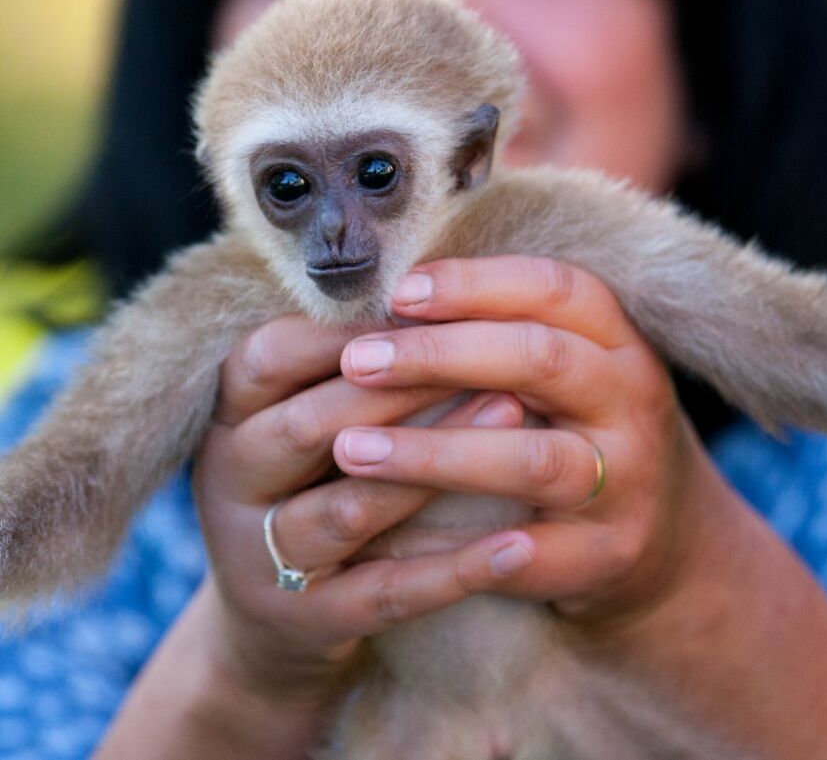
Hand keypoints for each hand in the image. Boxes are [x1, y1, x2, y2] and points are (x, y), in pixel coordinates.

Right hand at [192, 313, 535, 704]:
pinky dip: (458, 569)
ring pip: (349, 508)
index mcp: (230, 414)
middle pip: (311, 424)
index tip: (430, 302)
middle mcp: (231, 479)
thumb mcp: (305, 413)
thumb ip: (349, 360)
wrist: (273, 618)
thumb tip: (442, 281)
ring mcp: (263, 557)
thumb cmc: (311, 478)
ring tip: (514, 416)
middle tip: (491, 354)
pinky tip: (521, 544)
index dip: (347, 329)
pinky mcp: (308, 621)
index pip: (272, 353)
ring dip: (434, 462)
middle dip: (403, 387)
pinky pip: (390, 592)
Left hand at [333, 255, 735, 629]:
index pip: (553, 288)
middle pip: (540, 359)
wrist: (669, 539)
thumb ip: (501, 328)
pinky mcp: (608, 554)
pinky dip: (457, 547)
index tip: (397, 292)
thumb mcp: (565, 366)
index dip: (474, 284)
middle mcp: (632, 401)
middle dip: (440, 355)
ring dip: (433, 453)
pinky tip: (389, 536)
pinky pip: (526, 555)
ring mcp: (626, 481)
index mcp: (618, 340)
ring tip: (352, 449)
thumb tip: (390, 295)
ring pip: (530, 460)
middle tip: (358, 361)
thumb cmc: (581, 428)